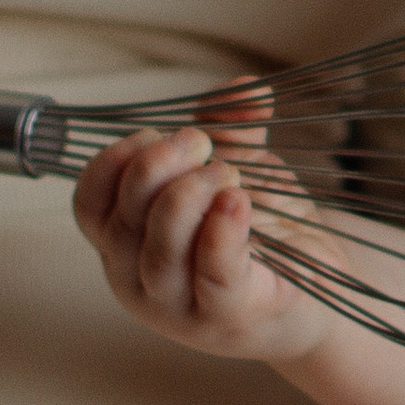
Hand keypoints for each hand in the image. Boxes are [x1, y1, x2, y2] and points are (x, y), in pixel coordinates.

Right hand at [73, 129, 327, 363]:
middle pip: (122, 224)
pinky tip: (236, 201)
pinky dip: (222, 233)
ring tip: (226, 172)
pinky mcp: (229, 318)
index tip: (151, 133)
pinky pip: (214, 275)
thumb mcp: (238, 173)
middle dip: (155, 169)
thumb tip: (244, 87)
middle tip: (199, 141)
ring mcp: (180, 308)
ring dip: (188, 198)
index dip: (111, 163)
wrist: (315, 294)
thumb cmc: (260, 234)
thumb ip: (232, 130)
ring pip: (161, 252)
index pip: (89, 205)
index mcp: (125, 244)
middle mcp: (140, 281)